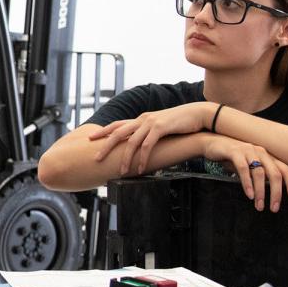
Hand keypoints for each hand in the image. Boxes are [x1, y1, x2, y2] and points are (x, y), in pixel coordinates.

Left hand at [88, 102, 215, 175]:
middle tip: (96, 158)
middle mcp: (142, 119)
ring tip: (121, 172)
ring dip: (126, 159)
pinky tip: (140, 169)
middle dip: (105, 146)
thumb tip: (140, 146)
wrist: (198, 115)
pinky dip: (142, 158)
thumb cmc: (180, 124)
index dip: (103, 131)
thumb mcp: (160, 127)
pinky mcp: (161, 127)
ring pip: (131, 142)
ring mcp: (151, 122)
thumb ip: (149, 133)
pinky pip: (147, 145)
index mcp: (140, 119)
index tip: (89, 138)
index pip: (117, 125)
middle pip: (118, 132)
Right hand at [201, 135, 287, 211]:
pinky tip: (249, 194)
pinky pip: (243, 169)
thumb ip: (260, 175)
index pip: (286, 170)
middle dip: (276, 193)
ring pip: (260, 173)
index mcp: (268, 156)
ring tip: (259, 205)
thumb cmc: (232, 157)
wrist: (212, 143)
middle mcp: (261, 152)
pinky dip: (247, 183)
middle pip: (275, 174)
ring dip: (261, 192)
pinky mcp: (235, 151)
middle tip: (274, 208)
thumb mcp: (250, 166)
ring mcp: (248, 150)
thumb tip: (270, 194)